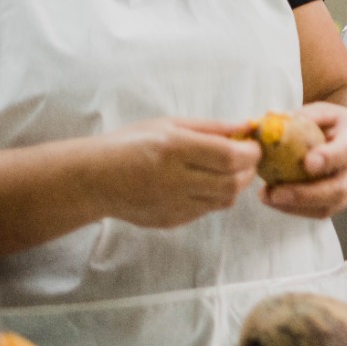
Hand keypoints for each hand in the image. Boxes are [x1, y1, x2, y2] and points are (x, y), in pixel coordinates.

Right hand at [91, 117, 260, 228]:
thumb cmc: (130, 144)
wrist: (93, 179)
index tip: (253, 144)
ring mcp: (173, 205)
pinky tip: (203, 183)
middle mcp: (175, 179)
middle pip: (233, 183)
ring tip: (225, 170)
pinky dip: (215, 197)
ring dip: (234, 185)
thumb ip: (210, 127)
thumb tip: (246, 126)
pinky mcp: (171, 221)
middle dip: (248, 170)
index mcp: (174, 149)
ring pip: (224, 200)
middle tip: (246, 158)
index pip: (230, 157)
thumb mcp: (169, 124)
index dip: (250, 152)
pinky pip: (206, 210)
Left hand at [259, 101, 346, 219]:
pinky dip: (294, 209)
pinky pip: (319, 212)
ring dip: (295, 205)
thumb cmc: (344, 129)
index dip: (329, 158)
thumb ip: (305, 115)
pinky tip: (273, 199)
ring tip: (267, 196)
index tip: (308, 162)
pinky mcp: (342, 205)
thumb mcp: (331, 113)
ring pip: (327, 206)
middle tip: (276, 192)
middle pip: (338, 189)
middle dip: (306, 194)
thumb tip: (270, 116)